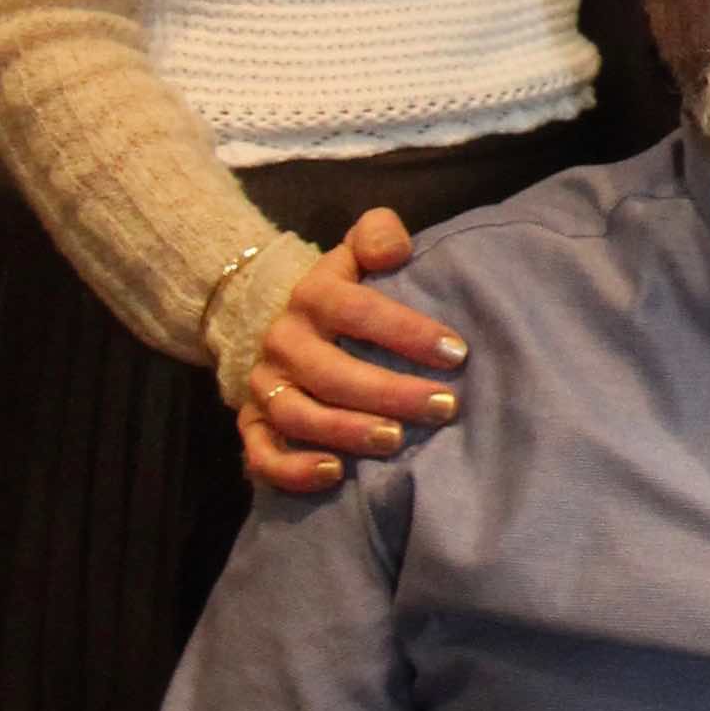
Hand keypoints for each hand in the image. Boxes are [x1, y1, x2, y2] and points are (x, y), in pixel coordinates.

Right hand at [238, 209, 468, 495]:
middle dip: (390, 392)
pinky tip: (335, 475)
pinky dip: (294, 469)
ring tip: (396, 440)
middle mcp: (283, 342)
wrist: (278, 321)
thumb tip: (394, 248)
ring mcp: (265, 386)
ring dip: (348, 431)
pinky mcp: (252, 424)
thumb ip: (378, 235)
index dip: (407, 331)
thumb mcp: (356, 253)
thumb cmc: (342, 291)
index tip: (457, 352)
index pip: (358, 310)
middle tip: (444, 406)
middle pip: (332, 373)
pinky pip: (262, 454)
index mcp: (312, 296)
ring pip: (299, 415)